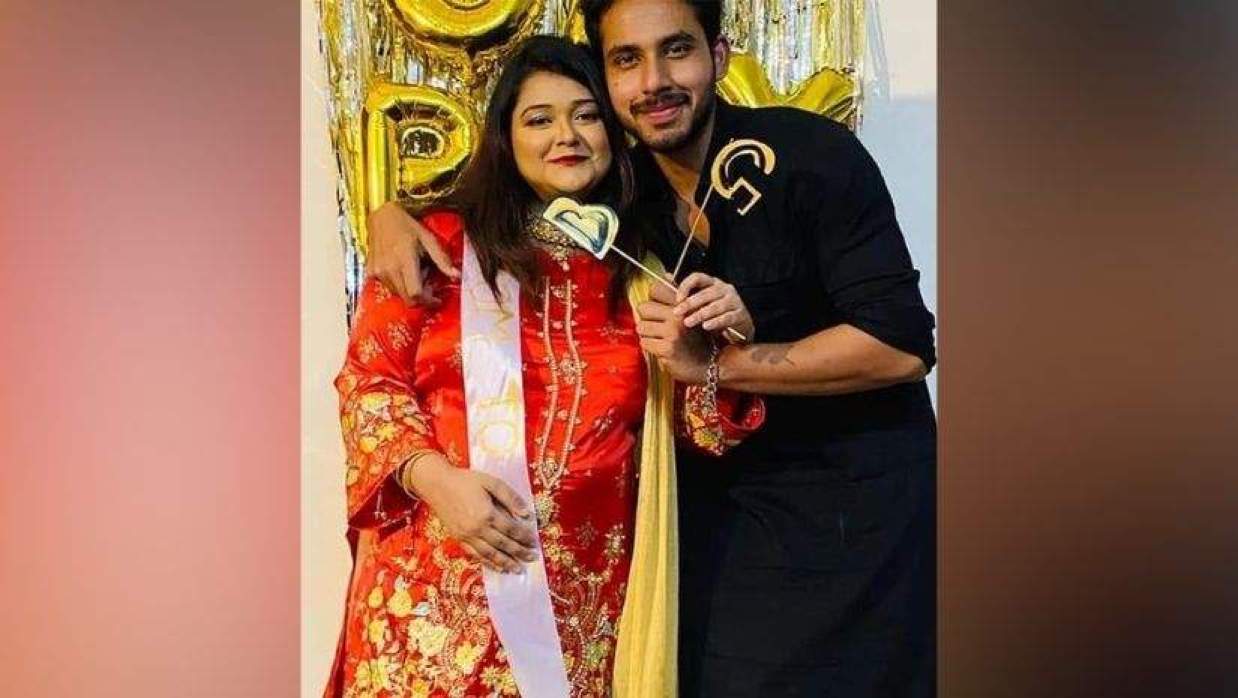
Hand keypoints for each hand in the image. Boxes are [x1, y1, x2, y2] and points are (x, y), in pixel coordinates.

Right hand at [365, 201, 458, 303]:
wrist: (381, 217)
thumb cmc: (407, 226)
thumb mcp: (428, 239)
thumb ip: (442, 260)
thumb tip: (456, 275)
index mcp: (405, 260)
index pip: (415, 293)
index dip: (428, 300)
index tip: (437, 299)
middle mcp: (389, 269)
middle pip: (407, 299)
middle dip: (421, 297)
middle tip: (428, 283)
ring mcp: (378, 272)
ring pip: (398, 294)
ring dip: (410, 289)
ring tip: (415, 271)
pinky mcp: (371, 272)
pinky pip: (389, 287)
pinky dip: (399, 285)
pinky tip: (403, 270)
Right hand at [405, 454, 536, 573]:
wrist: (437, 484)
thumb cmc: (465, 480)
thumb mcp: (491, 482)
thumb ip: (510, 498)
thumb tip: (527, 514)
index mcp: (487, 514)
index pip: (511, 530)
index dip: (524, 537)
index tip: (535, 542)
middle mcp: (477, 528)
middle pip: (503, 544)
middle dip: (520, 553)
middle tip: (533, 558)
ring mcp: (467, 536)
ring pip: (490, 554)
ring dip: (506, 563)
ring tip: (518, 570)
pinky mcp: (459, 539)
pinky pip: (476, 555)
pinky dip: (489, 563)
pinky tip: (498, 567)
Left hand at [636, 280, 711, 384]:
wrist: (708, 365)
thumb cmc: (698, 339)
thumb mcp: (692, 313)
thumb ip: (676, 296)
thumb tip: (666, 275)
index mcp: (683, 305)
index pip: (656, 289)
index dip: (652, 298)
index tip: (654, 308)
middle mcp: (678, 316)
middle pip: (643, 307)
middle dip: (646, 318)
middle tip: (654, 326)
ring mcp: (672, 333)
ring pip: (641, 327)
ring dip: (647, 334)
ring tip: (659, 338)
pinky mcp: (667, 348)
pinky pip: (644, 343)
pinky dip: (650, 347)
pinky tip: (661, 349)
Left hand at [673, 272, 754, 342]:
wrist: (740, 328)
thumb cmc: (716, 313)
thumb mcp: (701, 301)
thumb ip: (686, 291)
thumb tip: (666, 277)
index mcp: (713, 283)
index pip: (698, 277)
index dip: (686, 286)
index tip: (677, 299)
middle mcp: (725, 289)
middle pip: (706, 293)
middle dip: (690, 303)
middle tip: (677, 312)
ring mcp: (734, 301)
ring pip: (716, 306)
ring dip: (700, 314)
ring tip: (688, 322)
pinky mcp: (740, 315)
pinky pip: (727, 317)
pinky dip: (715, 322)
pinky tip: (706, 326)